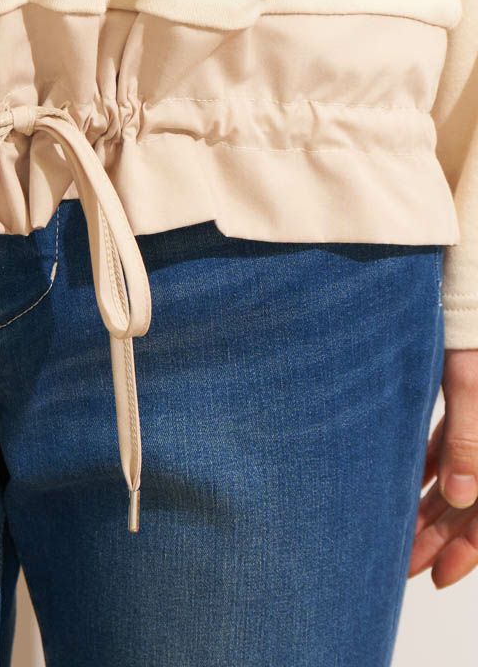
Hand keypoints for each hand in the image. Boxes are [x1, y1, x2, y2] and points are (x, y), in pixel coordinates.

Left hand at [409, 348, 477, 588]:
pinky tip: (405, 481)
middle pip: (473, 503)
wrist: (465, 288)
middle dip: (439, 537)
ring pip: (460, 476)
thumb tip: (459, 496)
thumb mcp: (472, 384)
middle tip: (402, 565)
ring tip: (396, 532)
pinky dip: (431, 465)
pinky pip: (451, 443)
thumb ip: (468, 440)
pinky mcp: (468, 398)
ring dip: (431, 505)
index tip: (436, 579)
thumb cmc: (471, 330)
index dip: (468, 551)